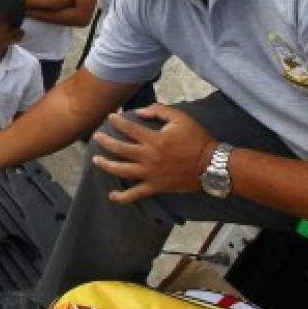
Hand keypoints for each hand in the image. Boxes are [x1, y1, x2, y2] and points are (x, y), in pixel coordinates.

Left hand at [91, 105, 217, 204]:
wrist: (211, 165)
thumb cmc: (197, 139)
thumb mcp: (180, 118)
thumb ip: (158, 111)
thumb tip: (139, 113)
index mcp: (154, 139)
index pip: (129, 128)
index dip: (117, 122)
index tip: (110, 118)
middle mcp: (148, 157)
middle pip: (120, 149)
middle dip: (105, 142)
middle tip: (96, 137)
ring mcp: (150, 174)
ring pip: (122, 170)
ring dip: (106, 165)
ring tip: (96, 160)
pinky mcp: (155, 187)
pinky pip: (136, 194)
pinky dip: (123, 197)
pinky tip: (112, 196)